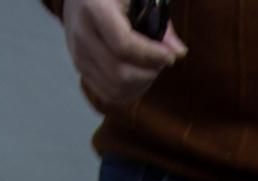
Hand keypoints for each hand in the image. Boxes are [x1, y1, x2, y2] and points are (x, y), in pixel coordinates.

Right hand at [61, 0, 186, 108]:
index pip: (124, 45)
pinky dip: (129, 93)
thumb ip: (160, 20)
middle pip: (119, 73)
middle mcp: (81, 33)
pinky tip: (140, 78)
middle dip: (148, 73)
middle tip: (162, 62)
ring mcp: (77, 54)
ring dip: (141, 85)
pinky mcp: (80, 68)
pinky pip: (108, 94)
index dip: (151, 56)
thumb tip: (180, 53)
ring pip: (114, 89)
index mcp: (94, 8)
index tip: (170, 57)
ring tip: (152, 68)